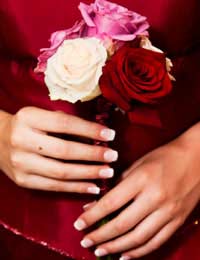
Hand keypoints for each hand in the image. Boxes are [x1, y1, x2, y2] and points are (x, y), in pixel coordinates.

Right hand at [0, 107, 116, 192]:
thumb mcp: (41, 116)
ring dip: (88, 173)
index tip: (111, 135)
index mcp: (29, 118)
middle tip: (113, 156)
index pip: (64, 123)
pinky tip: (93, 187)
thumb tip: (97, 135)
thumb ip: (65, 123)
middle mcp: (22, 140)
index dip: (90, 129)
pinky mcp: (23, 181)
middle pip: (64, 150)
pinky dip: (76, 188)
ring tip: (108, 172)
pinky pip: (54, 187)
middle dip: (92, 154)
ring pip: (61, 172)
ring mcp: (21, 164)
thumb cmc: (27, 125)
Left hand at [74, 123, 199, 258]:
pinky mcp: (177, 220)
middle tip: (85, 242)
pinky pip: (156, 242)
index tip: (78, 225)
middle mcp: (155, 198)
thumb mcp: (138, 164)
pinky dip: (138, 252)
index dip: (92, 216)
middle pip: (122, 224)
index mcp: (142, 179)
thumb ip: (118, 184)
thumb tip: (97, 203)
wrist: (197, 158)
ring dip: (116, 247)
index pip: (111, 203)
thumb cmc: (164, 157)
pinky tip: (124, 256)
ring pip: (138, 238)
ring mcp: (168, 212)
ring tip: (99, 251)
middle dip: (100, 236)